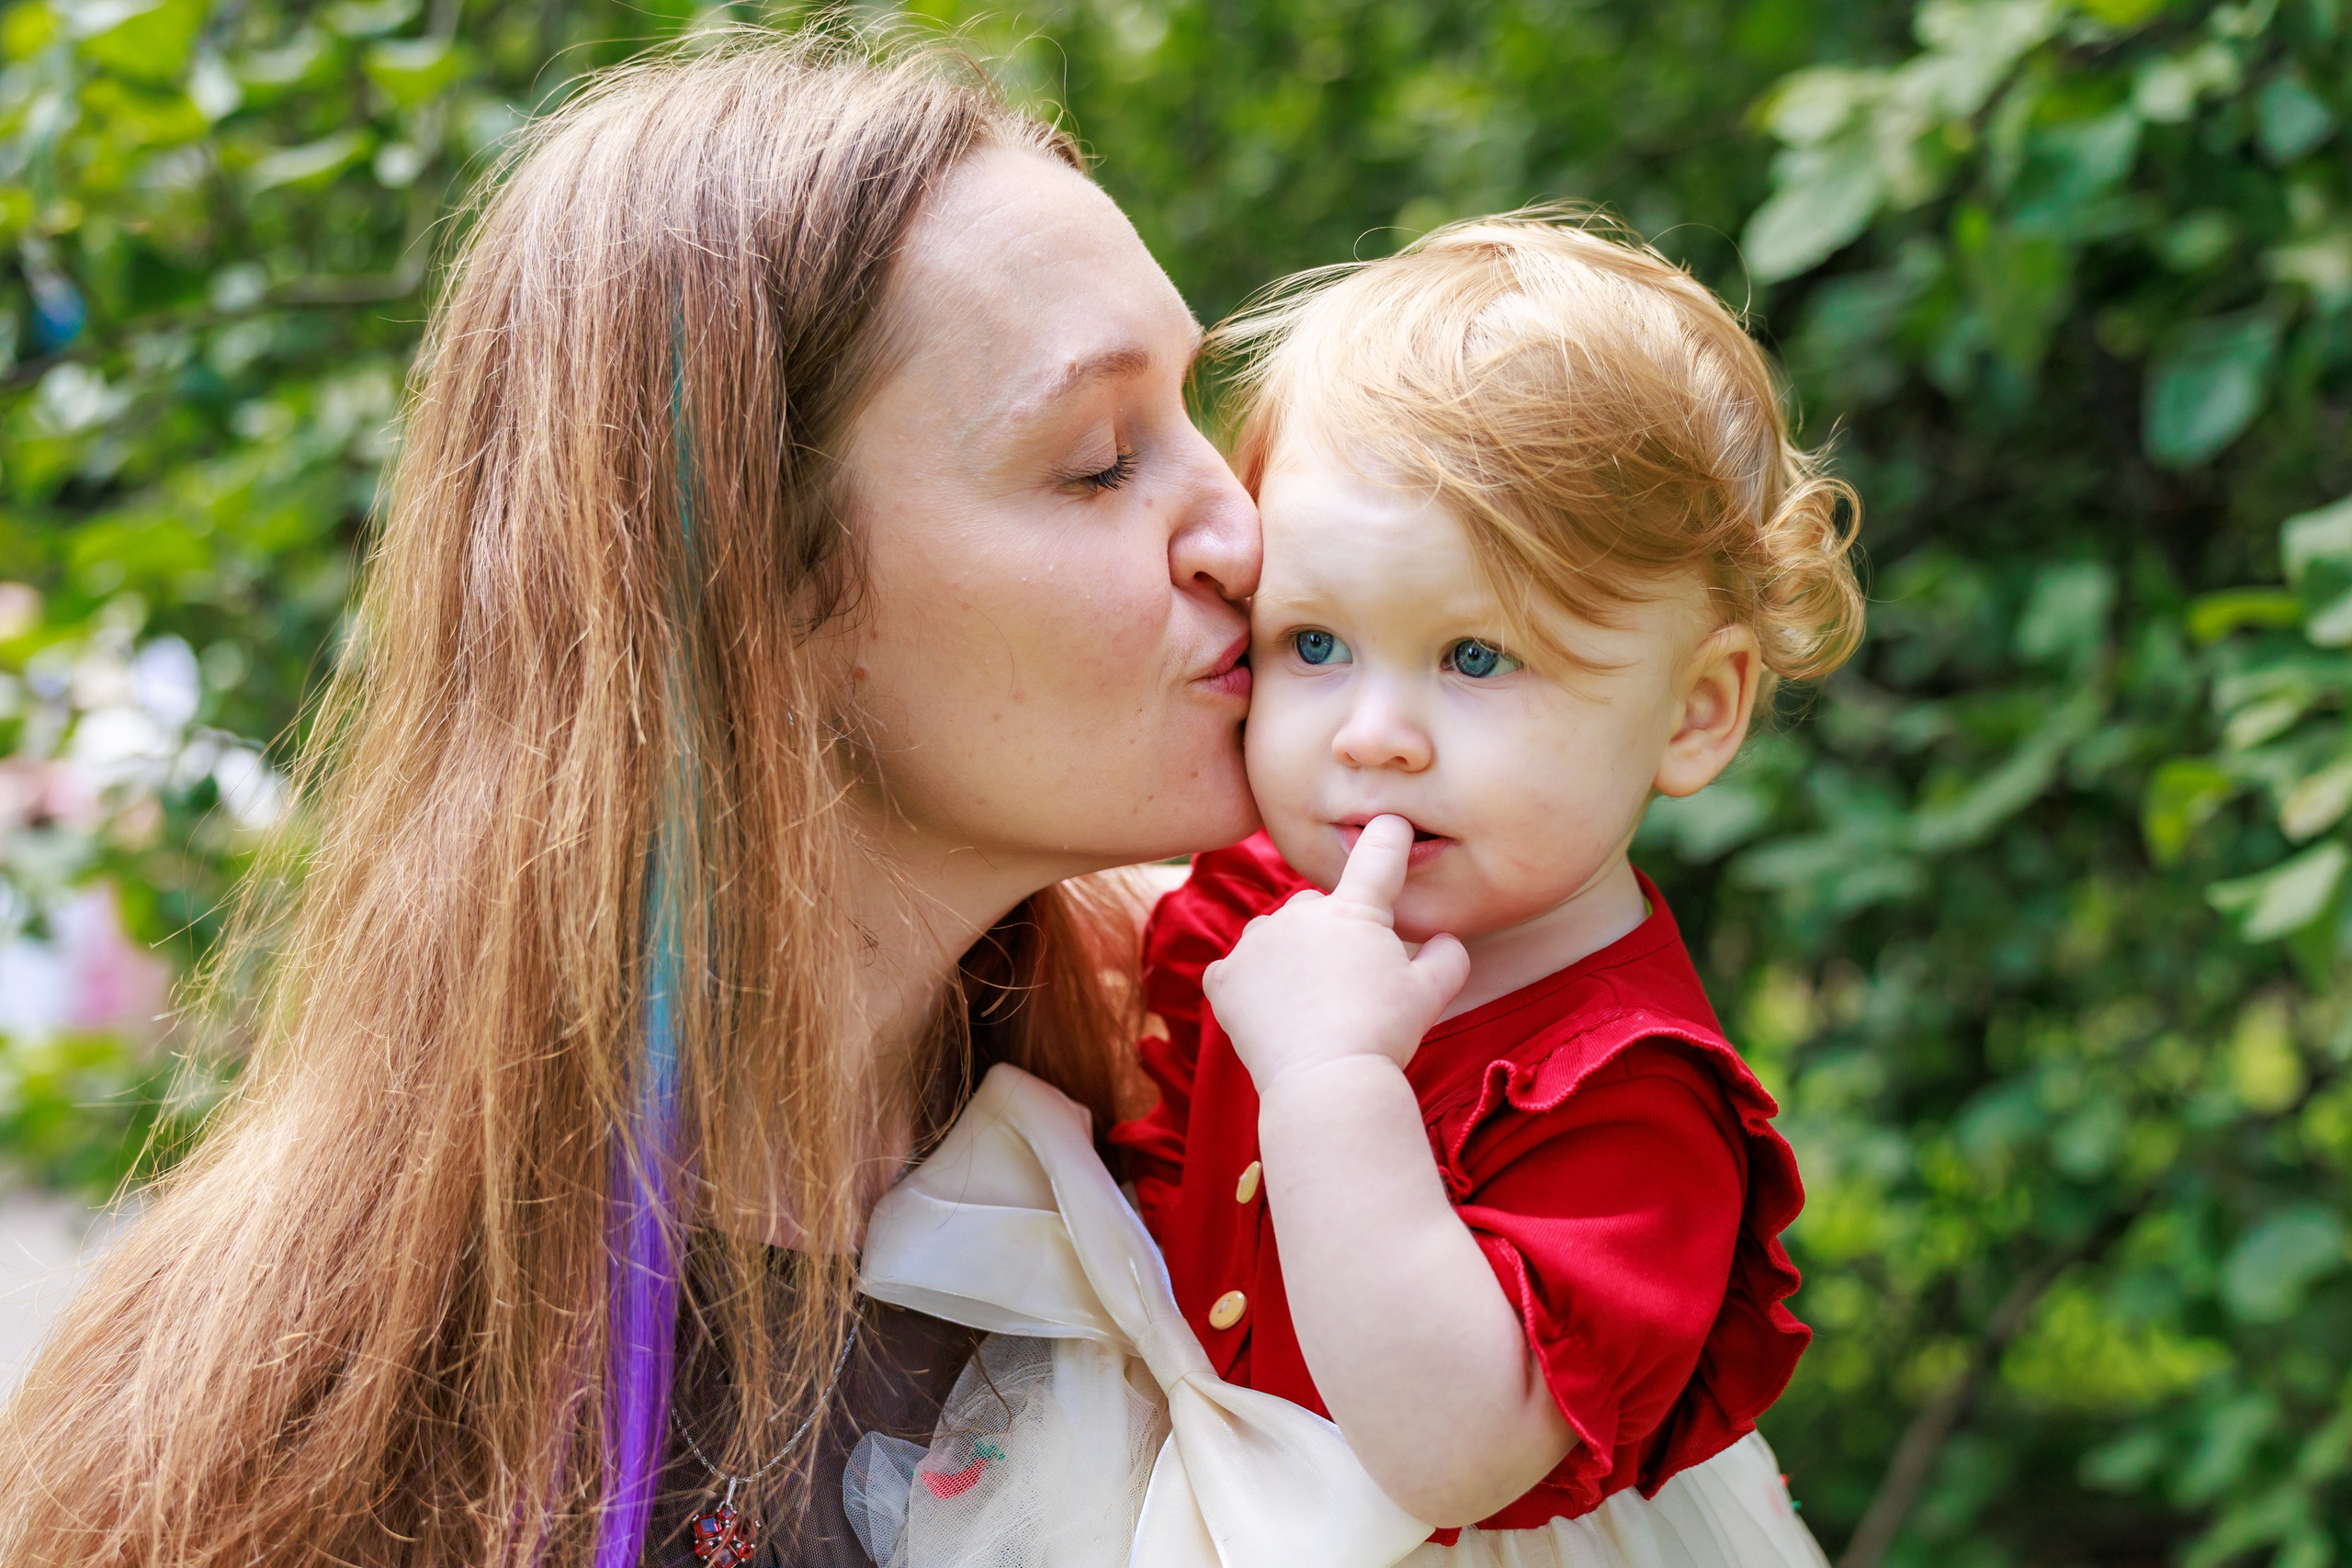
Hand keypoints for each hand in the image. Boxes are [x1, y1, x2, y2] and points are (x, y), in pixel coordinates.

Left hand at [1202, 816, 1470, 1094]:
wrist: (1326, 1081)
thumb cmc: (1384, 1034)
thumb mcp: (1432, 994)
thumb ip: (1446, 956)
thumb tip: (1447, 938)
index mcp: (1354, 909)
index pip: (1378, 854)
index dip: (1388, 835)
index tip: (1391, 823)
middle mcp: (1299, 912)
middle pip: (1316, 907)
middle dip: (1330, 934)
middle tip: (1345, 984)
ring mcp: (1256, 943)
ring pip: (1274, 937)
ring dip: (1288, 958)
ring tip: (1308, 1005)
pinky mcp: (1224, 977)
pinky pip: (1235, 971)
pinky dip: (1250, 988)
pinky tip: (1271, 1015)